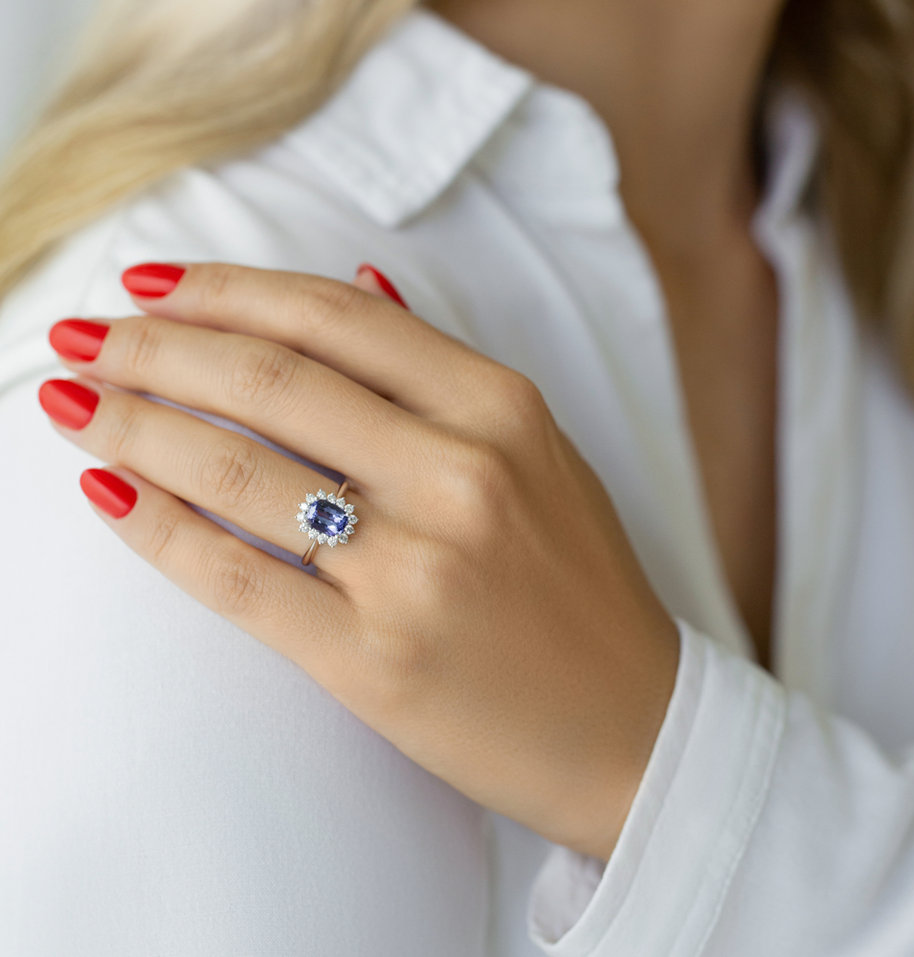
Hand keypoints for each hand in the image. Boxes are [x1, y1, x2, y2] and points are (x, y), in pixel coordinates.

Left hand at [39, 261, 679, 862]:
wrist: (632, 726)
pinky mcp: (374, 660)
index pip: (336, 318)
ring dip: (134, 426)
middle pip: (272, 381)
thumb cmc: (582, 589)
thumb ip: (446, 373)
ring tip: (72, 403)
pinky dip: (157, 531)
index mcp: (502, 411)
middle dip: (155, 346)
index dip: (227, 290)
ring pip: (238, 472)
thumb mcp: (542, 455)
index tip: (153, 283)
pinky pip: (237, 580)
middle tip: (85, 335)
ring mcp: (416, 570)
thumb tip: (361, 285)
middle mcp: (460, 475)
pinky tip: (106, 494)